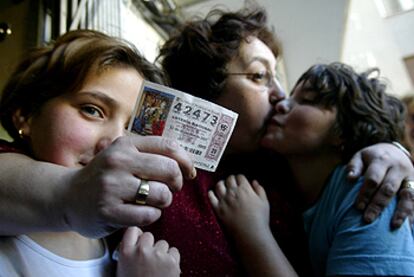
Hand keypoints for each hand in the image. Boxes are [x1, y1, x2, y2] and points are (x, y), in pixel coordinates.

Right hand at [63, 135, 195, 237]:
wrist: (67, 196)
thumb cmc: (105, 176)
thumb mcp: (123, 155)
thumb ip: (151, 154)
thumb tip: (188, 166)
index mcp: (125, 145)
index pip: (169, 146)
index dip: (186, 161)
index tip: (189, 173)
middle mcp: (118, 162)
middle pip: (170, 170)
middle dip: (176, 183)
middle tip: (169, 189)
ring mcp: (112, 187)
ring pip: (162, 195)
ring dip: (164, 201)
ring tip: (153, 201)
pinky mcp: (109, 211)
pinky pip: (148, 215)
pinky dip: (152, 215)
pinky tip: (141, 212)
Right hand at [117, 227, 180, 276]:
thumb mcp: (123, 270)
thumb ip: (128, 254)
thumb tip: (136, 243)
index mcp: (126, 253)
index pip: (133, 230)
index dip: (137, 236)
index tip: (139, 241)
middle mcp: (142, 251)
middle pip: (149, 236)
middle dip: (150, 245)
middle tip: (149, 260)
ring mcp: (158, 255)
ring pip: (163, 244)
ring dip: (162, 253)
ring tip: (158, 268)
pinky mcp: (172, 261)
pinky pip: (174, 252)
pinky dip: (172, 259)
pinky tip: (166, 270)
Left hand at [208, 174, 269, 235]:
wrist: (250, 233)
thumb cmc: (260, 218)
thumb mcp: (264, 202)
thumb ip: (259, 189)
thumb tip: (254, 181)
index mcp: (245, 189)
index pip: (239, 176)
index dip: (240, 178)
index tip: (241, 181)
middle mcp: (233, 192)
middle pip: (229, 179)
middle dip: (231, 179)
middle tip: (232, 183)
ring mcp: (224, 200)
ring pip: (219, 185)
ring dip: (221, 184)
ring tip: (223, 186)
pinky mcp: (218, 209)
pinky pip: (211, 197)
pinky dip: (211, 193)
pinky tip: (213, 193)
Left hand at [347, 142, 413, 227]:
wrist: (394, 150)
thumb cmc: (372, 157)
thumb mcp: (360, 156)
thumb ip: (354, 166)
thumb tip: (350, 179)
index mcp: (382, 160)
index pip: (373, 179)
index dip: (366, 193)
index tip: (358, 207)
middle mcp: (398, 168)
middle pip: (388, 189)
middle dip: (378, 205)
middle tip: (368, 219)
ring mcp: (410, 176)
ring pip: (408, 195)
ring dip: (401, 212)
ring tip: (394, 226)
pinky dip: (413, 213)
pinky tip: (410, 226)